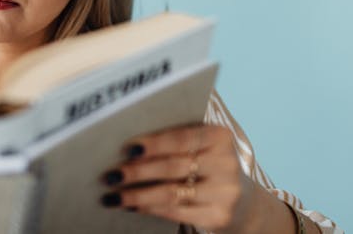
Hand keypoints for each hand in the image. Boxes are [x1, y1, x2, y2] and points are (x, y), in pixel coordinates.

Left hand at [98, 124, 260, 232]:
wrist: (242, 197)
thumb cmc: (209, 163)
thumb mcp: (203, 144)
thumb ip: (178, 139)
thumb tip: (130, 145)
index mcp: (221, 136)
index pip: (182, 138)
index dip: (153, 144)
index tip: (126, 148)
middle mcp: (226, 163)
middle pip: (173, 167)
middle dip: (137, 172)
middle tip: (110, 175)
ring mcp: (225, 192)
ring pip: (171, 193)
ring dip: (137, 195)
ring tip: (112, 196)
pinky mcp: (218, 216)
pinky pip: (176, 212)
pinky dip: (150, 209)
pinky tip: (132, 206)